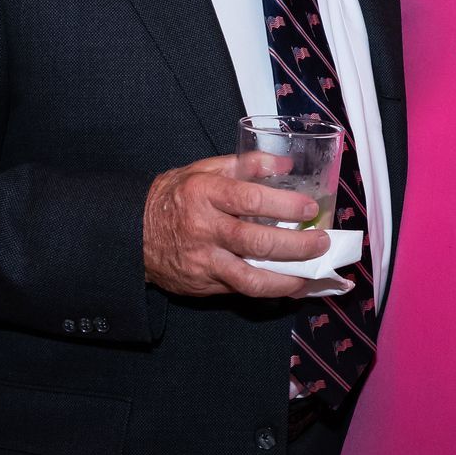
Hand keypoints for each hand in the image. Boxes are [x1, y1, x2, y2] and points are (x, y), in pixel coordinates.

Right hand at [143, 155, 329, 297]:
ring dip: (287, 279)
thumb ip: (246, 164)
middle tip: (321, 243)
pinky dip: (269, 290)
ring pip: (251, 278)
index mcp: (205, 193)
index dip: (285, 204)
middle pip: (257, 242)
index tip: (310, 207)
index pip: (250, 199)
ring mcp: (204, 261)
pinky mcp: (203, 284)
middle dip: (296, 246)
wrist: (134, 232)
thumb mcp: (204, 169)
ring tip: (311, 274)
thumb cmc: (175, 196)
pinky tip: (290, 285)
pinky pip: (242, 291)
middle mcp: (205, 229)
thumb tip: (286, 164)